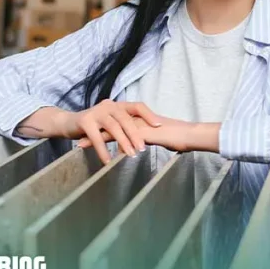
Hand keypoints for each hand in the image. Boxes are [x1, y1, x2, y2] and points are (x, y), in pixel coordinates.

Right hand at [56, 100, 163, 162]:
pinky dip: (103, 150)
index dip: (149, 115)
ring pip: (113, 127)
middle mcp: (108, 105)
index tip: (159, 125)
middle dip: (135, 134)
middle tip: (143, 148)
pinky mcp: (85, 121)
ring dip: (122, 142)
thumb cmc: (94, 125)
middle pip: (126, 119)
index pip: (137, 106)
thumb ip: (125, 126)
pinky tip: (107, 161)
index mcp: (118, 105)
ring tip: (130, 155)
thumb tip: (144, 137)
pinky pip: (96, 137)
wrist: (67, 123)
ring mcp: (96, 112)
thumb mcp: (112, 123)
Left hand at [78, 117, 219, 152]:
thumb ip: (158, 138)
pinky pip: (116, 137)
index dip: (107, 127)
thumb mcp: (167, 138)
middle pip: (110, 123)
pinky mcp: (137, 133)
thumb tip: (156, 143)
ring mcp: (137, 125)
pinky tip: (92, 149)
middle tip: (80, 135)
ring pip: (110, 129)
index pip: (120, 122)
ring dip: (94, 136)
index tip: (94, 132)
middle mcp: (137, 120)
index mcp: (143, 120)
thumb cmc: (183, 138)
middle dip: (95, 129)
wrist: (190, 135)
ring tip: (79, 143)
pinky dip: (101, 142)